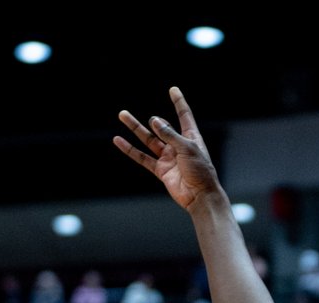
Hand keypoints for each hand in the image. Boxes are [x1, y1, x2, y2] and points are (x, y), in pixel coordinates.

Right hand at [114, 86, 222, 211]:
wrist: (199, 195)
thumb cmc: (200, 171)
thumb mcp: (187, 148)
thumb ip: (170, 134)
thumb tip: (154, 120)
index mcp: (190, 137)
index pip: (184, 115)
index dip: (179, 102)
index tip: (173, 89)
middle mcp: (178, 145)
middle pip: (162, 127)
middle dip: (155, 122)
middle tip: (151, 121)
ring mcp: (168, 157)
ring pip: (148, 140)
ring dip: (135, 128)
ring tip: (122, 115)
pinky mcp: (160, 170)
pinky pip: (142, 157)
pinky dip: (130, 150)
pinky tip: (118, 140)